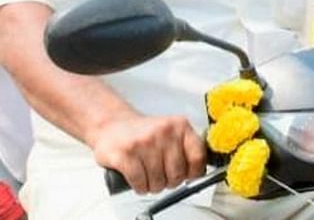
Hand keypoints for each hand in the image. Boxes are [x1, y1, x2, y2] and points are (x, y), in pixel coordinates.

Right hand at [89, 113, 206, 193]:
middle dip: (170, 182)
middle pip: (177, 174)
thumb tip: (201, 172)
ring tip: (148, 176)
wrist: (112, 125)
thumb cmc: (143, 133)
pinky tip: (138, 180)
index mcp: (179, 125)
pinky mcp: (125, 154)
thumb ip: (187, 148)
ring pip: (158, 181)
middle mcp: (163, 131)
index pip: (198, 156)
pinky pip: (140, 182)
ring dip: (153, 186)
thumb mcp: (171, 132)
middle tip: (163, 177)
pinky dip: (139, 187)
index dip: (193, 172)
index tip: (187, 175)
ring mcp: (144, 142)